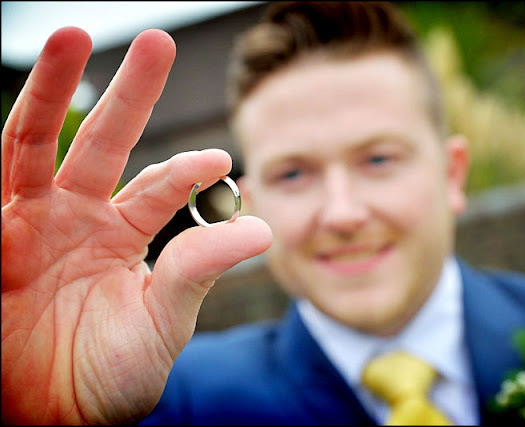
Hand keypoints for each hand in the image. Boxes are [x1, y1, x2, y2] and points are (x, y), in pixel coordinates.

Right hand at [1, 27, 271, 424]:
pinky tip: (19, 99)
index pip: (159, 186)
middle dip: (130, 93)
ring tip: (70, 35)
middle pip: (103, 141)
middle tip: (160, 42)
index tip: (222, 163)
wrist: (47, 419)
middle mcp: (76, 217)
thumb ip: (200, 271)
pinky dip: (5, 138)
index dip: (188, 171)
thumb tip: (261, 229)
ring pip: (36, 142)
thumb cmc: (107, 378)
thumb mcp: (163, 322)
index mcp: (121, 234)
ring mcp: (28, 222)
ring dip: (50, 90)